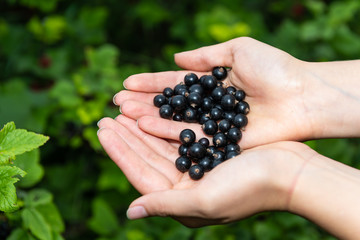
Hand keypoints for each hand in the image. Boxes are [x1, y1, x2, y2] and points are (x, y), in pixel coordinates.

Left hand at [97, 115, 314, 226]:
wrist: (290, 172)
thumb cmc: (250, 189)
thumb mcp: (204, 201)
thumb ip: (165, 205)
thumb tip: (131, 211)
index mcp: (181, 201)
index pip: (140, 174)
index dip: (120, 152)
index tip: (102, 130)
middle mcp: (186, 186)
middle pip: (147, 157)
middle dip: (126, 136)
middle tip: (106, 115)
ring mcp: (197, 167)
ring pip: (159, 145)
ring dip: (140, 127)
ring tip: (123, 109)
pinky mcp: (208, 151)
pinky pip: (177, 136)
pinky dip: (162, 123)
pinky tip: (150, 111)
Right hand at [114, 37, 313, 148]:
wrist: (301, 96)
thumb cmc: (275, 69)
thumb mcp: (239, 50)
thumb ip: (206, 56)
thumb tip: (176, 57)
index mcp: (212, 84)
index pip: (175, 84)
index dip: (152, 83)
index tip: (127, 83)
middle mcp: (208, 107)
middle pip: (170, 105)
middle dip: (143, 102)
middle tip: (116, 102)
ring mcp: (212, 125)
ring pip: (174, 122)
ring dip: (148, 117)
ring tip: (123, 113)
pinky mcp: (219, 142)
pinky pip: (188, 137)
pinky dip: (166, 132)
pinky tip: (144, 126)